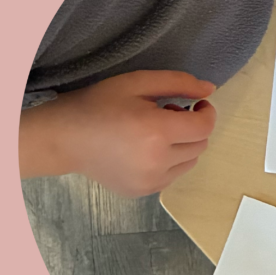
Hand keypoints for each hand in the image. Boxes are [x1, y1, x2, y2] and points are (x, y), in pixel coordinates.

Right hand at [18, 71, 217, 197]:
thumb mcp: (137, 82)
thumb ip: (177, 82)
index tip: (197, 103)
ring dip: (182, 146)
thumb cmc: (98, 105)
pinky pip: (171, 176)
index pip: (204, 127)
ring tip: (156, 133)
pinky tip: (145, 149)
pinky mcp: (142, 192)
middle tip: (168, 114)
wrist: (65, 138)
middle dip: (192, 127)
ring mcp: (150, 181)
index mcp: (157, 132)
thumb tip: (210, 90)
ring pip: (189, 163)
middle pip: (200, 145)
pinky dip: (168, 162)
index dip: (207, 112)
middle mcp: (157, 161)